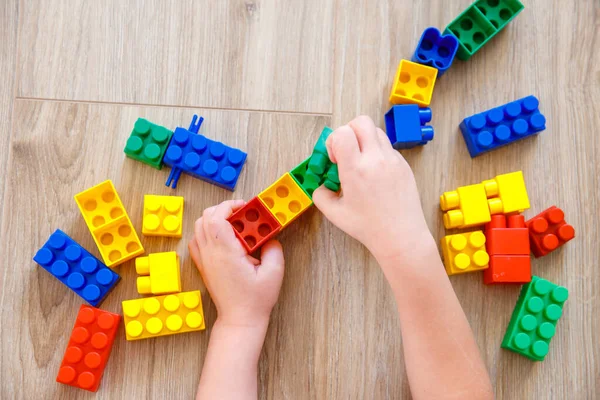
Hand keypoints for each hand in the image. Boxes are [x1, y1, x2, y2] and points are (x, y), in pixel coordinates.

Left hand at [188, 200, 284, 327]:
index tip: (245, 207)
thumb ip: (274, 249)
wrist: (239, 319)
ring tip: (234, 225)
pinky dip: (207, 231)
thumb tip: (270, 236)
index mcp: (226, 252)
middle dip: (223, 209)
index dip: (230, 206)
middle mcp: (210, 253)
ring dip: (215, 219)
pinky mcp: (203, 265)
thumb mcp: (274, 273)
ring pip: (199, 226)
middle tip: (242, 215)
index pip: (217, 217)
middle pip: (205, 217)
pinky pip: (197, 240)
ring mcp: (204, 259)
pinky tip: (223, 238)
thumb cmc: (255, 300)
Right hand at [312, 116, 433, 263]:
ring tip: (361, 163)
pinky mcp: (404, 165)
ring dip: (364, 140)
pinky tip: (375, 175)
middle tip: (346, 151)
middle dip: (349, 131)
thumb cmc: (369, 227)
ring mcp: (393, 160)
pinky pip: (388, 148)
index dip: (334, 141)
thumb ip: (321, 195)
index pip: (342, 133)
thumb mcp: (335, 214)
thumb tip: (322, 186)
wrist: (401, 236)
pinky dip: (377, 153)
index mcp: (356, 169)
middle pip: (361, 122)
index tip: (335, 158)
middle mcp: (375, 159)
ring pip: (376, 132)